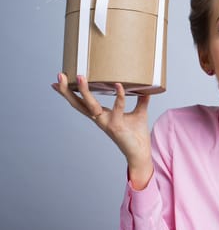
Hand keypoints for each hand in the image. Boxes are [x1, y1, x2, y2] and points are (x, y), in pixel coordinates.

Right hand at [52, 73, 152, 188]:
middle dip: (67, 90)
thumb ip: (142, 100)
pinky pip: (117, 108)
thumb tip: (147, 87)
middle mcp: (100, 118)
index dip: (70, 92)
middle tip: (60, 76)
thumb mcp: (139, 112)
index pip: (81, 102)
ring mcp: (106, 123)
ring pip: (91, 106)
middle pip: (78, 104)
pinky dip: (119, 96)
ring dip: (84, 91)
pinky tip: (118, 85)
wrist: (141, 153)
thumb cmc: (136, 134)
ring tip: (80, 77)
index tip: (59, 80)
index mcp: (101, 115)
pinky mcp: (117, 126)